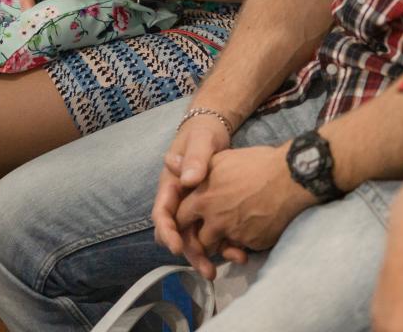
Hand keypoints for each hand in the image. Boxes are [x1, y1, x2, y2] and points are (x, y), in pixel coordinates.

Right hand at [152, 114, 233, 277]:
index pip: (162, 214)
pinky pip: (213, 232)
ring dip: (210, 254)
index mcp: (170, 186)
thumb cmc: (203, 134)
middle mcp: (179, 202)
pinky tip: (240, 251)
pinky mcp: (209, 212)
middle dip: (192, 253)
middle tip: (208, 270)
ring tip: (230, 264)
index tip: (178, 248)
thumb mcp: (200, 140)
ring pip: (197, 237)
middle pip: (179, 234)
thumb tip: (188, 179)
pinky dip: (224, 243)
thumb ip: (194, 157)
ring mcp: (194, 208)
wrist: (217, 131)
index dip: (168, 233)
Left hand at [174, 143, 311, 277]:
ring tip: (229, 232)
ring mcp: (234, 234)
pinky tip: (249, 231)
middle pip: (197, 239)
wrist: (289, 176)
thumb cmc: (254, 163)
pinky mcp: (252, 244)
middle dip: (199, 238)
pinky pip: (241, 249)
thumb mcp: (220, 159)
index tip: (189, 219)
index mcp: (203, 199)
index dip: (182, 220)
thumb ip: (192, 165)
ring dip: (220, 244)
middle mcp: (215, 220)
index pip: (180, 218)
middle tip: (207, 233)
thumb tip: (167, 160)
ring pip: (218, 247)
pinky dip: (241, 244)